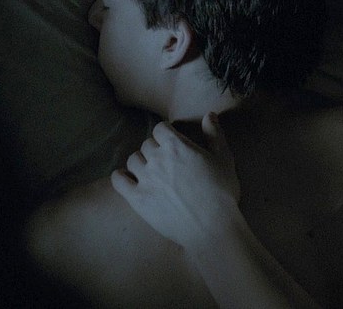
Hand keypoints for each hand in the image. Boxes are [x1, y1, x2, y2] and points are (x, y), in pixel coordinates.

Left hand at [111, 114, 239, 246]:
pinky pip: (118, 181)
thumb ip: (215, 134)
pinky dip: (121, 177)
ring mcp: (144, 179)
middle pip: (147, 144)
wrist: (211, 227)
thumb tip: (209, 114)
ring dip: (141, 162)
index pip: (160, 128)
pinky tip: (129, 179)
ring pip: (133, 160)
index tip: (172, 141)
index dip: (166, 133)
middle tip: (166, 160)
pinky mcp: (136, 199)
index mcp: (177, 146)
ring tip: (151, 170)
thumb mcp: (224, 159)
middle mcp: (157, 159)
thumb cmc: (221, 192)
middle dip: (155, 149)